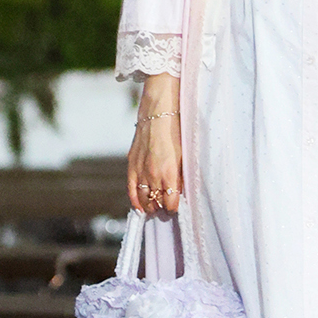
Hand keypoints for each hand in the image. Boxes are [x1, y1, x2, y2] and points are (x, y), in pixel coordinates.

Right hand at [127, 74, 182, 215]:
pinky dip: (135, 199)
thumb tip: (181, 190)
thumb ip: (183, 174)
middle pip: (156, 202)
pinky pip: (131, 188)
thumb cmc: (177, 128)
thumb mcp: (186, 154)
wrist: (159, 109)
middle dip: (162, 208)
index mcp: (170, 172)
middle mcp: (154, 173)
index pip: (171, 202)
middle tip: (167, 206)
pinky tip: (139, 206)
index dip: (174, 207)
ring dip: (149, 205)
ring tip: (155, 207)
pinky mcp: (132, 162)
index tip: (177, 206)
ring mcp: (141, 169)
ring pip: (143, 198)